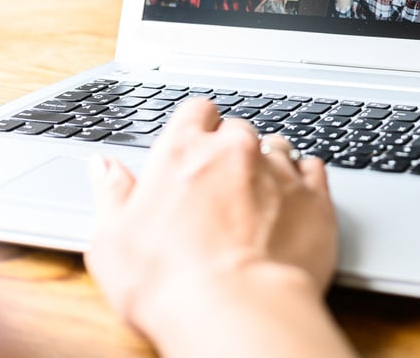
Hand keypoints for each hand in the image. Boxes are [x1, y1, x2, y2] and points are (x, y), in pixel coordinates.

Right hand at [86, 99, 339, 351]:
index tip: (195, 144)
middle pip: (238, 131)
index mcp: (183, 151)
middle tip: (220, 189)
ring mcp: (279, 170)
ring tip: (257, 200)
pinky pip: (314, 170)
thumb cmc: (167, 282)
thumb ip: (112, 195)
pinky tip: (293, 202)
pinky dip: (304, 181)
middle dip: (230, 152)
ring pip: (278, 147)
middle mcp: (235, 150)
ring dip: (268, 165)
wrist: (235, 309)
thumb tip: (103, 168)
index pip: (196, 111)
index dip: (197, 126)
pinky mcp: (315, 197)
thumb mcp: (113, 241)